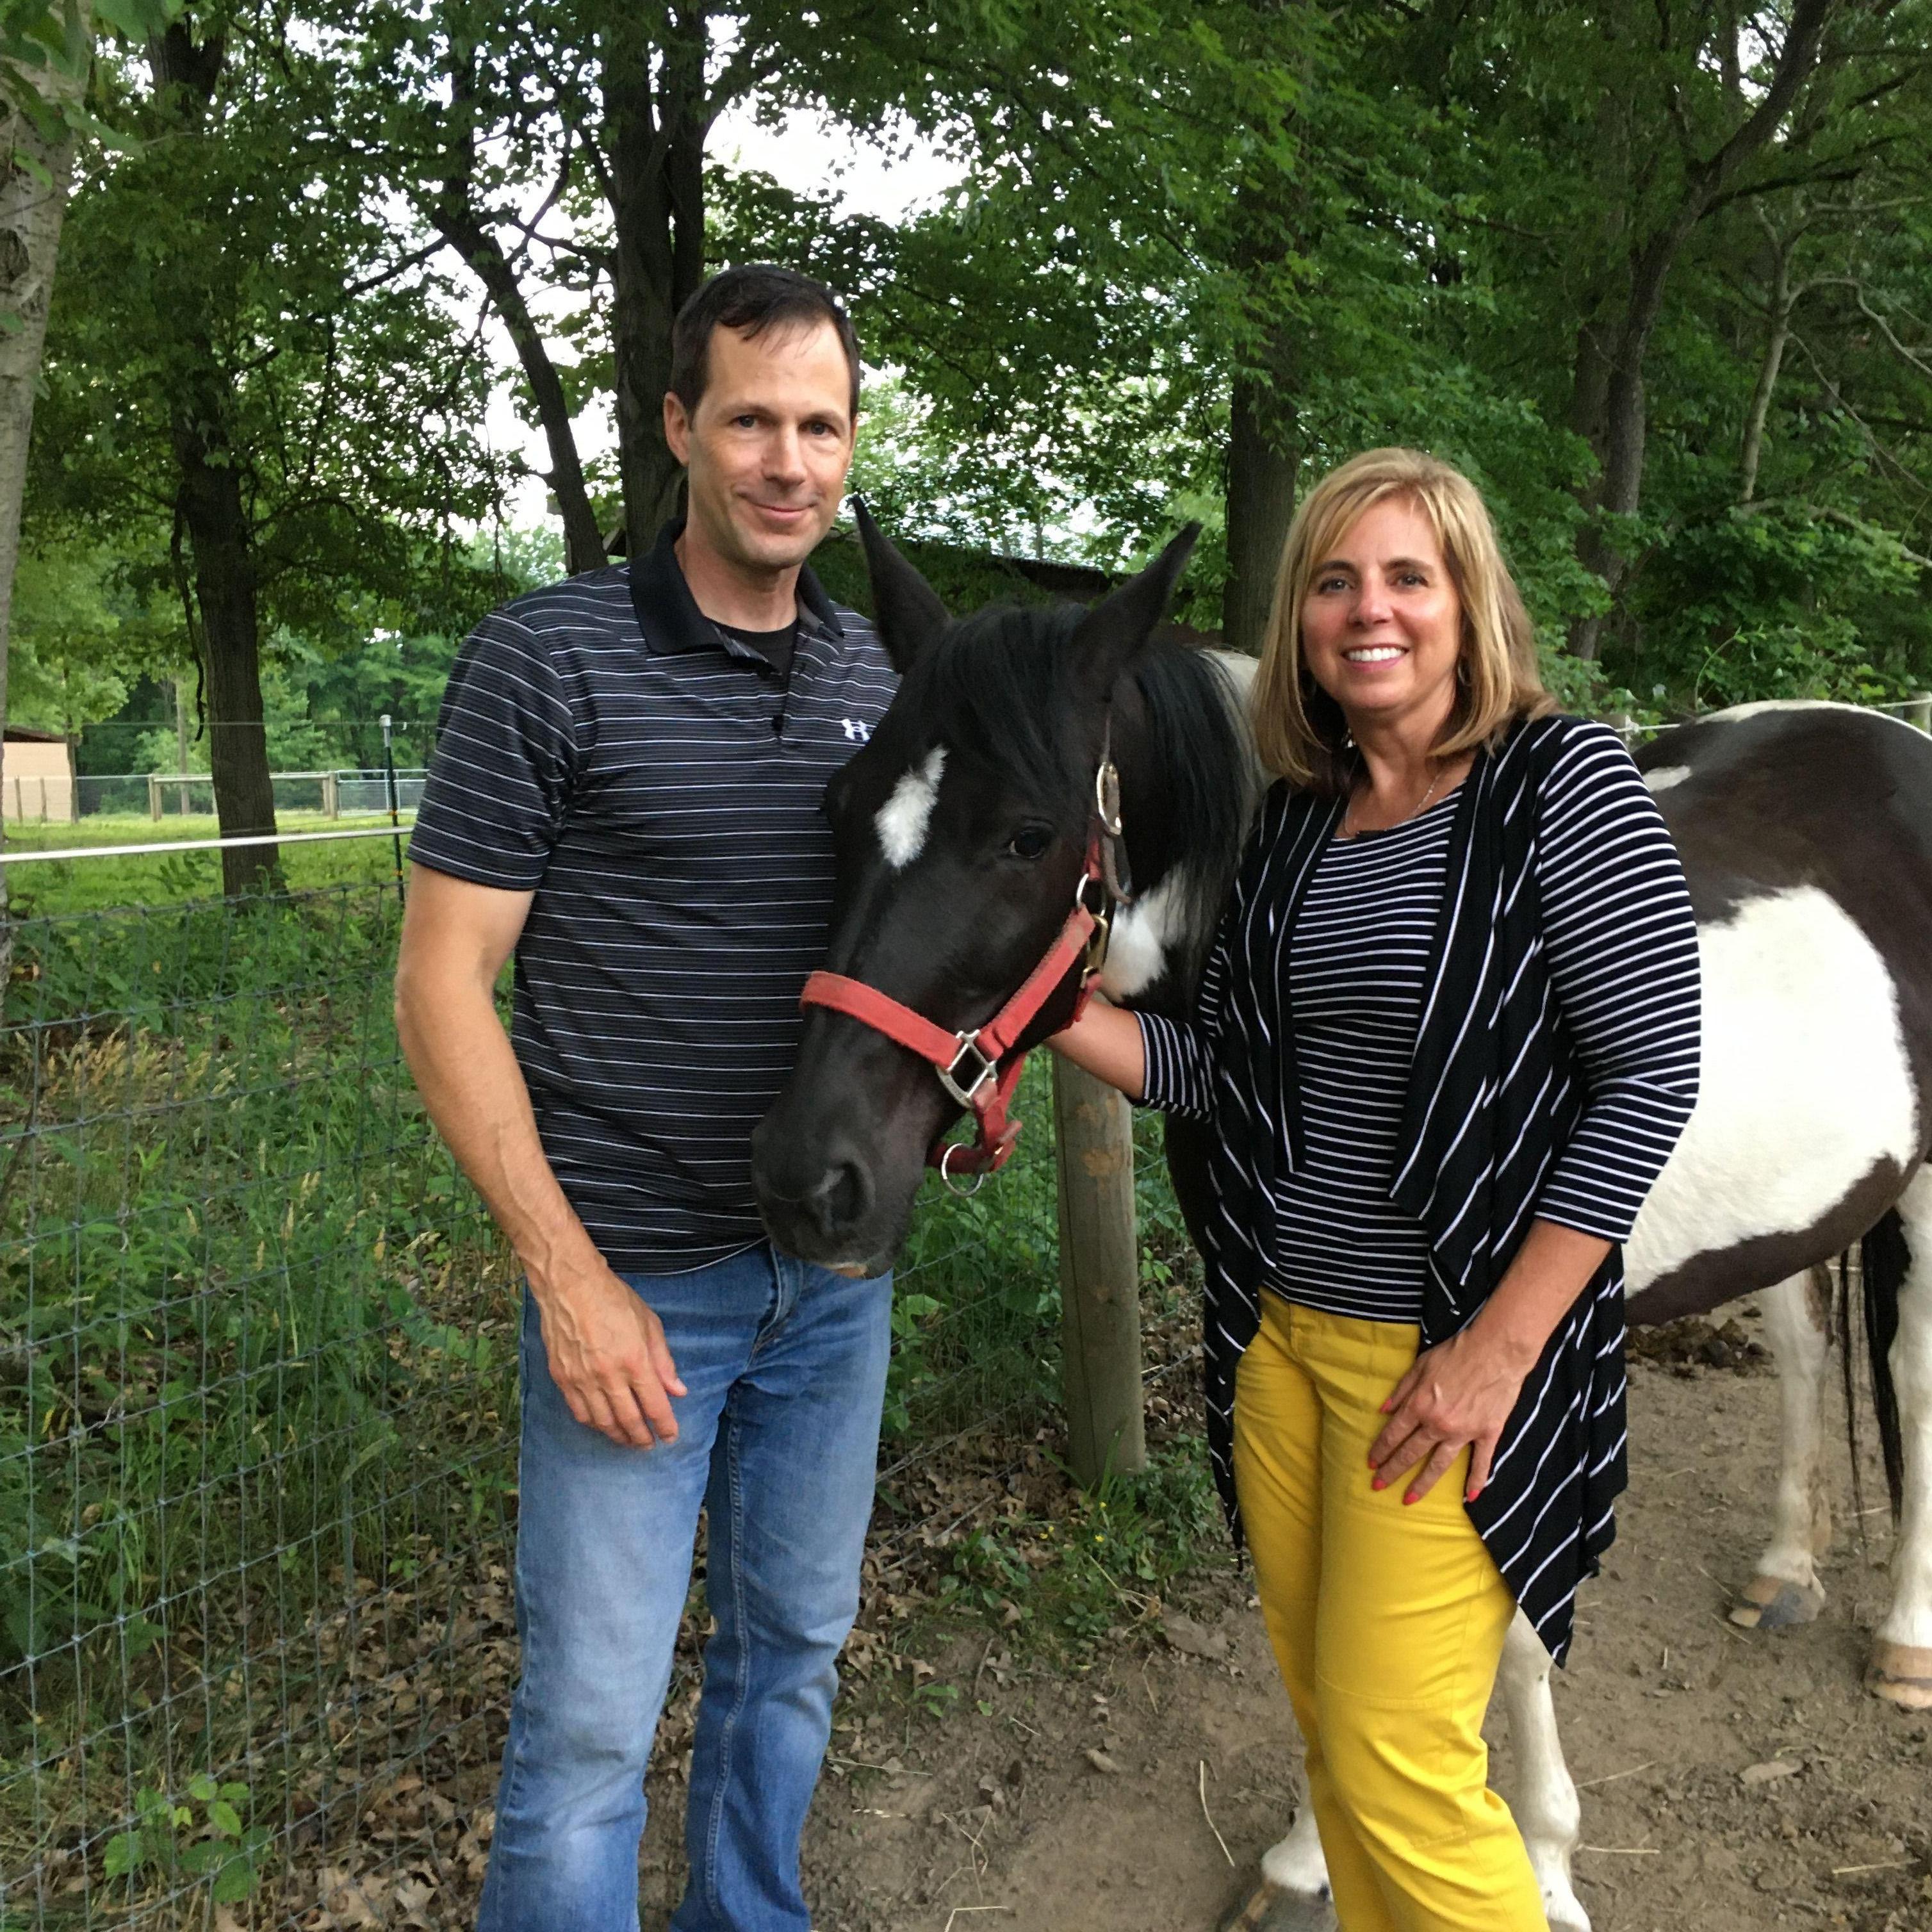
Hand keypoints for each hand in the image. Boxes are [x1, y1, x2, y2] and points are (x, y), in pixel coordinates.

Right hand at [533, 1260, 687, 1448]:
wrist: (570, 1286)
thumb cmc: (614, 1300)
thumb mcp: (649, 1324)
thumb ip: (664, 1361)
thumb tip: (678, 1391)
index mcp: (635, 1360)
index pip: (654, 1405)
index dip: (665, 1426)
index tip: (670, 1436)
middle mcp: (608, 1375)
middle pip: (629, 1420)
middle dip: (642, 1437)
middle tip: (649, 1445)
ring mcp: (582, 1379)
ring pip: (603, 1422)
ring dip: (618, 1436)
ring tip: (628, 1440)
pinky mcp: (562, 1378)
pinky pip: (579, 1413)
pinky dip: (594, 1424)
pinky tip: (603, 1425)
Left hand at [1367, 1323, 1530, 1504]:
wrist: (1496, 1351)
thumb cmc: (1456, 1353)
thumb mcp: (1420, 1365)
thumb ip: (1401, 1390)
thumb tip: (1383, 1411)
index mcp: (1420, 1405)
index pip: (1393, 1434)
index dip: (1380, 1450)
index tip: (1370, 1462)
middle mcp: (1438, 1423)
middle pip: (1410, 1453)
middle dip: (1391, 1471)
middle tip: (1378, 1486)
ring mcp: (1464, 1432)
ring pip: (1439, 1465)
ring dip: (1422, 1484)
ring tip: (1408, 1500)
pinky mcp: (1488, 1433)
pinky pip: (1481, 1462)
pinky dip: (1476, 1480)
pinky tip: (1470, 1497)